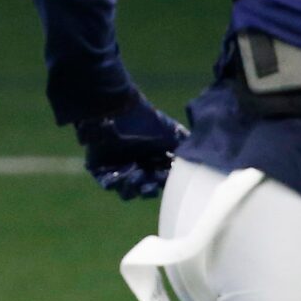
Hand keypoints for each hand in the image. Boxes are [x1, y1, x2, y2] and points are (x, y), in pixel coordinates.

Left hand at [73, 93, 187, 200]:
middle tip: (147, 183)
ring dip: (132, 188)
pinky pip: (107, 184)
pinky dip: (114, 182)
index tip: (162, 175)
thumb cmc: (146, 120)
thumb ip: (184, 149)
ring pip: (126, 192)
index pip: (160, 181)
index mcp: (154, 161)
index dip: (162, 182)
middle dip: (147, 190)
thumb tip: (199, 161)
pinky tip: (122, 173)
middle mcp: (138, 167)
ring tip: (135, 175)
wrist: (118, 109)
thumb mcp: (172, 134)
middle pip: (144, 190)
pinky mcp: (100, 168)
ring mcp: (119, 169)